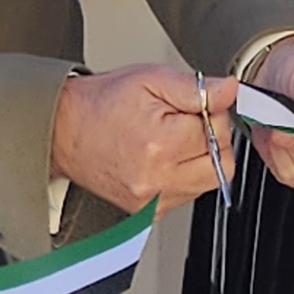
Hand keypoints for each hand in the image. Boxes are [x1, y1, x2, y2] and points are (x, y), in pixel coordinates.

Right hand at [51, 59, 231, 215]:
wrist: (64, 131)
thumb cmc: (102, 104)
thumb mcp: (151, 80)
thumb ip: (196, 88)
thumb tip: (230, 91)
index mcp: (160, 145)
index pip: (219, 132)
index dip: (212, 113)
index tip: (194, 106)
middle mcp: (157, 180)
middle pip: (222, 165)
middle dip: (213, 140)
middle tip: (187, 124)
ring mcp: (153, 201)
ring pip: (208, 182)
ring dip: (200, 160)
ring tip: (171, 140)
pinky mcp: (149, 213)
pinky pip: (188, 196)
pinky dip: (184, 177)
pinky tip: (163, 160)